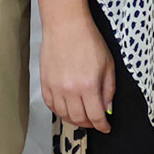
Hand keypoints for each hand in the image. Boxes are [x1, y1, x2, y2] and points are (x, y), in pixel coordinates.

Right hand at [41, 12, 116, 132]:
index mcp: (89, 85)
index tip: (106, 127)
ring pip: (63, 115)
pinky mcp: (45, 83)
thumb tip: (107, 108)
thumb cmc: (88, 40)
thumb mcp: (108, 64)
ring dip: (74, 119)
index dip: (102, 126)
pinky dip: (59, 111)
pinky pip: (51, 105)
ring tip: (82, 116)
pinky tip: (67, 107)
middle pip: (79, 119)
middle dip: (89, 124)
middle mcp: (70, 90)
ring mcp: (55, 88)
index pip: (95, 116)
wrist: (66, 26)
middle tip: (95, 122)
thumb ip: (109, 89)